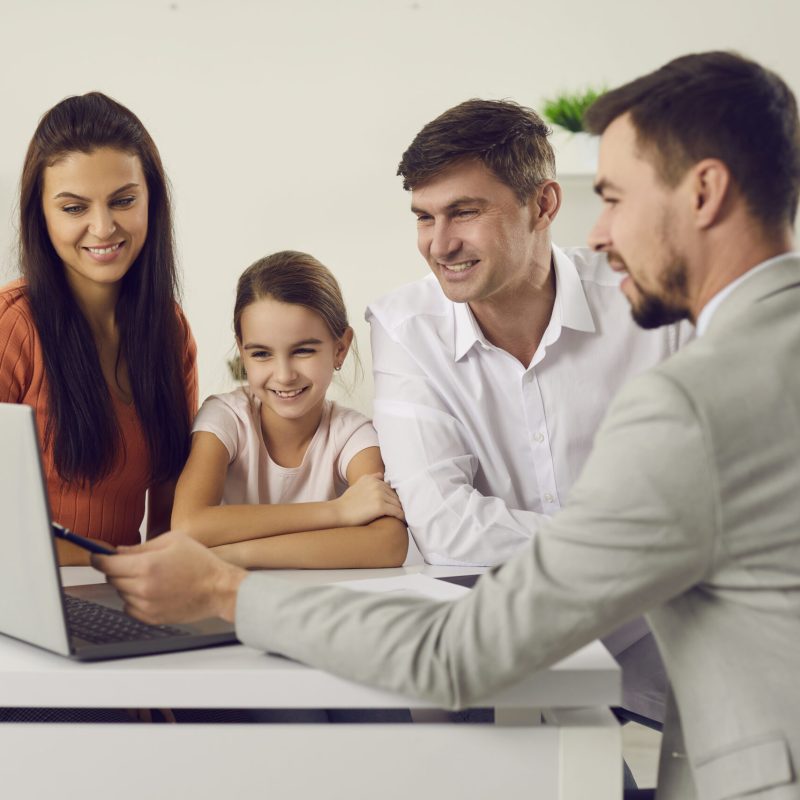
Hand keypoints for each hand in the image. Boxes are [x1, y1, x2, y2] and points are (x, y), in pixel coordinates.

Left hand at [91, 531, 246, 624]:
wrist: (218, 589)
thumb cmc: (200, 562)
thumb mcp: (173, 541)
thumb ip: (142, 546)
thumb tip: (118, 551)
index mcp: (147, 565)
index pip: (107, 564)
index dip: (98, 558)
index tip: (95, 555)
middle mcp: (143, 587)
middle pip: (112, 578)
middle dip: (117, 569)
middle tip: (134, 563)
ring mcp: (146, 605)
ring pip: (120, 593)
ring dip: (128, 584)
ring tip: (151, 577)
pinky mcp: (152, 618)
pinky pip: (129, 608)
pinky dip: (135, 599)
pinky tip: (153, 591)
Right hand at [333, 473, 404, 526]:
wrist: (337, 513)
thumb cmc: (347, 503)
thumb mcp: (358, 485)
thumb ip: (370, 478)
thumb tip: (381, 475)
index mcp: (372, 478)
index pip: (390, 488)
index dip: (394, 498)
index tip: (398, 506)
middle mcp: (377, 484)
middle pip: (395, 496)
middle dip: (400, 505)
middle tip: (404, 514)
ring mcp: (379, 494)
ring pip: (398, 504)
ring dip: (402, 512)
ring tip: (405, 519)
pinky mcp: (380, 506)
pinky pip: (397, 512)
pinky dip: (402, 518)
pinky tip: (404, 523)